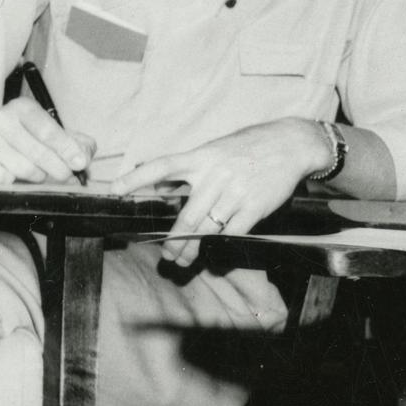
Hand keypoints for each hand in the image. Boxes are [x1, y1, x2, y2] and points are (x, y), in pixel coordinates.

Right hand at [0, 98, 93, 185]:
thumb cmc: (21, 136)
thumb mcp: (47, 130)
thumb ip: (75, 141)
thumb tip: (85, 156)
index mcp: (22, 108)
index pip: (49, 131)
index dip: (67, 149)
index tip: (80, 163)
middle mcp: (1, 120)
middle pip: (40, 154)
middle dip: (59, 169)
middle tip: (65, 176)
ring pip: (26, 170)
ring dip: (39, 178)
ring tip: (36, 172)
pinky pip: (6, 181)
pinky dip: (14, 183)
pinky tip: (11, 174)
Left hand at [116, 119, 330, 267]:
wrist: (290, 144)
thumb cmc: (250, 147)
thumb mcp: (217, 149)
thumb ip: (192, 167)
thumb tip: (161, 186)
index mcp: (202, 157)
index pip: (162, 166)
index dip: (137, 177)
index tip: (116, 189)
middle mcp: (215, 175)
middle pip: (186, 217)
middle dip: (173, 241)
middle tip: (167, 256)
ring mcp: (235, 192)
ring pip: (206, 230)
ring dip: (192, 250)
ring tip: (184, 261)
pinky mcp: (254, 206)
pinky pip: (232, 233)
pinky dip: (221, 246)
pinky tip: (215, 254)